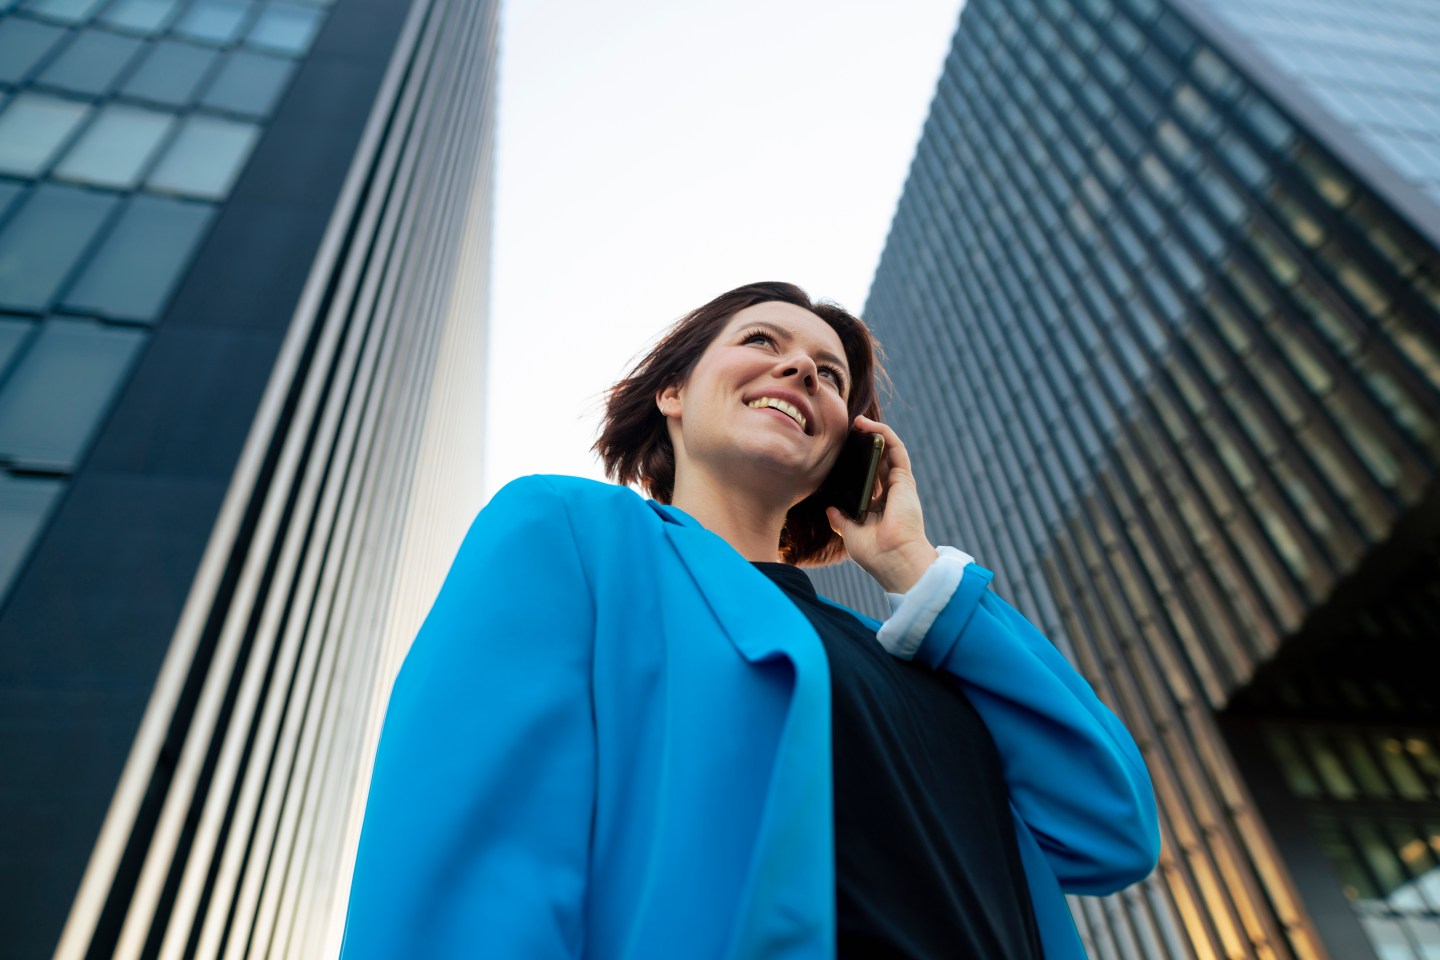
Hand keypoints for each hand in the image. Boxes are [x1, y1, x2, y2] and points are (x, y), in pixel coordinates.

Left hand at [825, 415, 937, 593]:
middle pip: (879, 461)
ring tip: (857, 422)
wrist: (893, 560)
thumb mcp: (850, 534)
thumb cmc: (875, 553)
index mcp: (879, 507)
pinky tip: (869, 426)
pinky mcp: (904, 480)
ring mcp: (899, 486)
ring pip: (889, 451)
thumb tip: (830, 510)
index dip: (858, 463)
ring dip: (875, 433)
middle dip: (865, 444)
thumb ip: (841, 520)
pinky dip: (884, 435)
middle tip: (848, 432)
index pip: (869, 479)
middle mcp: (891, 494)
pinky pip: (896, 449)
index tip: (841, 453)